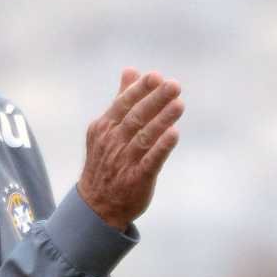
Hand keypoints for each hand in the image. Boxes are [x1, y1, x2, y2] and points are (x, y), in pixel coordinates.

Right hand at [77, 68, 183, 230]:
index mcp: (105, 127)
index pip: (124, 103)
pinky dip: (161, 147)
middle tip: (174, 85)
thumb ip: (121, 99)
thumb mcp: (107, 128)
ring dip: (162, 120)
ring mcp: (124, 161)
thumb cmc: (107, 160)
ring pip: (144, 137)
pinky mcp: (136, 179)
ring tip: (179, 104)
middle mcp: (113, 142)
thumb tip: (131, 71)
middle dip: (156, 100)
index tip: (157, 76)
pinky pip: (150, 161)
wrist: (97, 204)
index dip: (140, 89)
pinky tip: (174, 134)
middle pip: (136, 117)